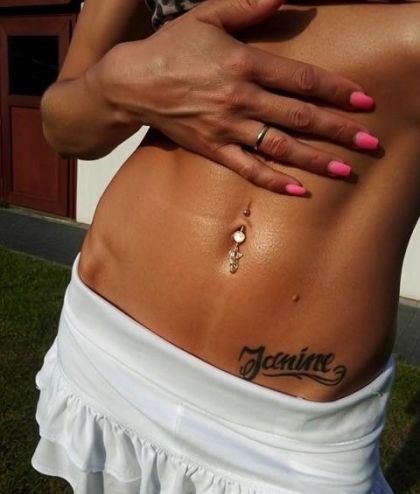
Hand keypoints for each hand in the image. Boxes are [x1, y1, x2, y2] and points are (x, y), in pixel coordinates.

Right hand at [104, 0, 376, 195]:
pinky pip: (248, 168)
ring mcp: (227, 127)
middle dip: (338, 130)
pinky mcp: (213, 149)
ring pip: (280, 146)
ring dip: (316, 160)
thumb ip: (248, 5)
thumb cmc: (172, 46)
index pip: (302, 79)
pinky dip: (274, 180)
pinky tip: (299, 190)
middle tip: (369, 143)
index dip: (338, 90)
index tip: (365, 102)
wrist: (132, 83)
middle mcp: (240, 98)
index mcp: (244, 63)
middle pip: (300, 116)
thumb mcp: (207, 14)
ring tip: (346, 170)